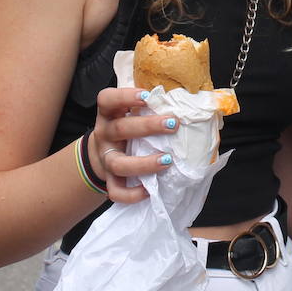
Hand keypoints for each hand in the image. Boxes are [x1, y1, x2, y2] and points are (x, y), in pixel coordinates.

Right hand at [87, 87, 178, 203]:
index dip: (125, 96)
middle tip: (173, 124)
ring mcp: (105, 158)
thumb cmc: (126, 127)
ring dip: (143, 163)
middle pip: (119, 129)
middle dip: (147, 126)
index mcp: (109, 114)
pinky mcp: (109, 180)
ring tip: (167, 160)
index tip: (147, 96)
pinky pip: (116, 191)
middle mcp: (104, 135)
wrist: (101, 153)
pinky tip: (149, 190)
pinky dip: (132, 194)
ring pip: (118, 163)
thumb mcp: (129, 113)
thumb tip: (190, 102)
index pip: (107, 99)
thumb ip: (150, 107)